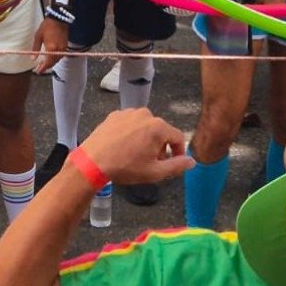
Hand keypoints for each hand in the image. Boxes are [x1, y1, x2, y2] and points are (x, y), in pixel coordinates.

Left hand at [32, 16, 67, 73]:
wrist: (58, 18)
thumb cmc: (47, 25)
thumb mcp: (38, 36)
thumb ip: (36, 48)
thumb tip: (33, 58)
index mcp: (51, 48)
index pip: (47, 63)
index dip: (42, 68)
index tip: (37, 71)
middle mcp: (58, 50)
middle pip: (53, 62)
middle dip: (46, 67)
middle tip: (39, 69)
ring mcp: (63, 48)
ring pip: (57, 59)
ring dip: (51, 63)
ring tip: (44, 64)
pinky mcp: (65, 45)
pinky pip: (60, 55)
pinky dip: (55, 58)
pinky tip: (51, 57)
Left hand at [79, 109, 194, 185]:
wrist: (93, 162)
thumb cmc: (125, 168)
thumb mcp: (155, 172)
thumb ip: (177, 166)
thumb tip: (192, 161)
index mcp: (158, 127)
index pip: (177, 137)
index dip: (179, 152)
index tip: (173, 164)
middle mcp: (145, 114)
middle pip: (161, 131)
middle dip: (160, 147)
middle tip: (151, 163)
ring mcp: (128, 112)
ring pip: (145, 126)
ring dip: (146, 139)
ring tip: (136, 156)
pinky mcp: (115, 115)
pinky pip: (130, 124)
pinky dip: (131, 134)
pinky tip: (123, 147)